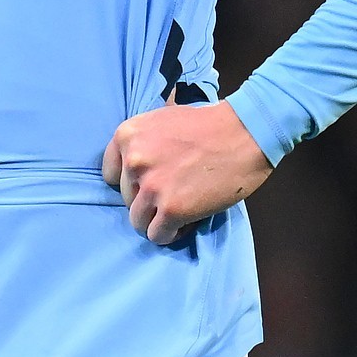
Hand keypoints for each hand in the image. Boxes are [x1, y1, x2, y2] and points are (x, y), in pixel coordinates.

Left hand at [102, 98, 272, 244]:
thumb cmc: (209, 124)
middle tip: (175, 193)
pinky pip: (158, 235)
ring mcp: (152, 187)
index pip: (110, 175)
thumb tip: (132, 167)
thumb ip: (144, 142)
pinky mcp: (172, 209)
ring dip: (158, 220)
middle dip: (149, 201)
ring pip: (138, 222)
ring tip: (181, 210)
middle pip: (126, 199)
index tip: (150, 182)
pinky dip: (172, 233)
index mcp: (128, 136)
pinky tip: (188, 220)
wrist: (245, 132)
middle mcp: (134, 161)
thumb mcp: (163, 120)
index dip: (131, 182)